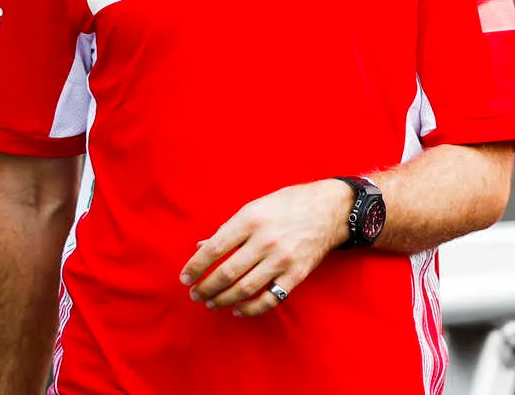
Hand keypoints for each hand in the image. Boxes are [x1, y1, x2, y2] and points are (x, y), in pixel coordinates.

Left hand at [179, 179, 351, 316]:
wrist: (330, 209)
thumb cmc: (288, 205)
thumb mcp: (255, 207)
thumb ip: (228, 229)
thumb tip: (200, 248)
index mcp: (251, 220)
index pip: (213, 250)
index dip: (194, 268)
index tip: (185, 279)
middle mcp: (266, 241)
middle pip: (225, 274)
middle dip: (205, 289)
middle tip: (195, 294)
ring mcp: (282, 260)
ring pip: (243, 289)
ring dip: (221, 300)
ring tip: (211, 303)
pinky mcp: (296, 274)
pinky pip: (269, 299)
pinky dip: (250, 309)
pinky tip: (238, 310)